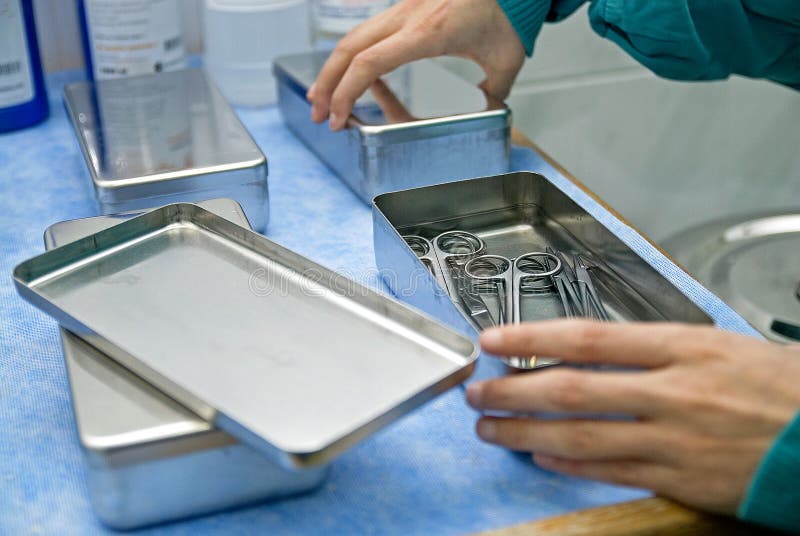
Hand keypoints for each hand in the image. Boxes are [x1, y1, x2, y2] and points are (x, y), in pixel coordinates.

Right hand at [307, 0, 524, 129]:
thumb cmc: (509, 9)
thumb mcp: (506, 61)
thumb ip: (493, 92)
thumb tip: (486, 110)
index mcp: (427, 34)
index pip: (369, 64)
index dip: (346, 94)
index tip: (338, 120)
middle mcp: (407, 16)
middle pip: (348, 49)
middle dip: (327, 85)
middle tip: (318, 115)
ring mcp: (404, 7)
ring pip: (354, 37)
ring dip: (334, 68)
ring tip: (323, 97)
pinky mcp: (406, 5)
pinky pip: (369, 30)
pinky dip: (352, 54)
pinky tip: (350, 71)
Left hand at [466, 320, 799, 514]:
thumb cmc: (780, 386)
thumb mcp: (719, 345)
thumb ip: (656, 348)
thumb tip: (592, 349)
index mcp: (683, 347)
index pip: (586, 337)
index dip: (530, 338)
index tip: (493, 340)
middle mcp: (672, 391)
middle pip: (571, 388)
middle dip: (513, 389)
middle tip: (476, 390)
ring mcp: (675, 438)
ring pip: (581, 435)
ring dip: (525, 431)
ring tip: (489, 429)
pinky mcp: (682, 478)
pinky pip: (611, 471)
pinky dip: (569, 465)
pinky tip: (539, 456)